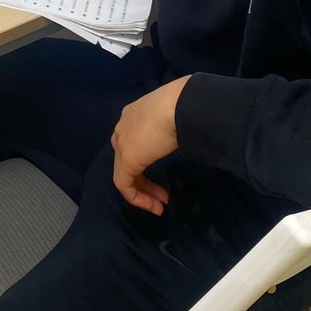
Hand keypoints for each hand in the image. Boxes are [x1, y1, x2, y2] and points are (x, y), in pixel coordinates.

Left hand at [110, 76, 190, 214]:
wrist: (180, 105)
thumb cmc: (185, 106)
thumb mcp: (177, 115)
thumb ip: (173, 127)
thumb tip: (187, 134)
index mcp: (134, 114)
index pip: (134, 141)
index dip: (146, 159)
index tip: (164, 173)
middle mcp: (123, 127)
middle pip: (126, 158)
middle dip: (144, 180)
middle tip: (163, 195)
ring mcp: (122, 142)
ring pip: (124, 173)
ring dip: (143, 191)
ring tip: (160, 205)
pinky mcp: (126, 159)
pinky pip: (124, 184)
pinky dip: (138, 198)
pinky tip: (155, 206)